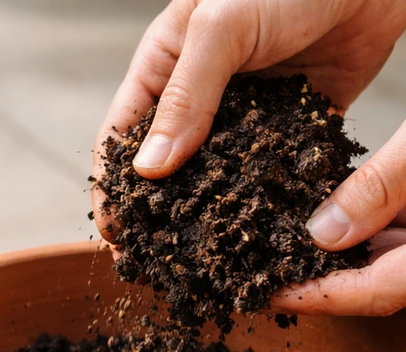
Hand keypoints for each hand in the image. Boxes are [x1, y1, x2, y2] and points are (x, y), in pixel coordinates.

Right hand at [92, 0, 405, 240]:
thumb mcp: (222, 27)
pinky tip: (271, 242)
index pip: (122, 141)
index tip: (116, 242)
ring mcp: (246, 118)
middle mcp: (200, 100)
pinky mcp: (292, 128)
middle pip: (167, 172)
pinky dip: (269, 207)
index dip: (112, 193)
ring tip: (214, 270)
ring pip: (219, 182)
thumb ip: (186, 96)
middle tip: (163, 271)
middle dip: (161, 221)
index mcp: (164, 70)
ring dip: (214, 224)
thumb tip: (148, 171)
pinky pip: (274, 175)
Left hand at [274, 0, 405, 315]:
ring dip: (361, 248)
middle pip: (390, 285)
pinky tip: (364, 202)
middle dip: (331, 273)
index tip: (270, 294)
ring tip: (306, 222)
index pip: (380, 291)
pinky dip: (393, 228)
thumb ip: (379, 183)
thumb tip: (322, 232)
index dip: (320, 296)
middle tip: (270, 254)